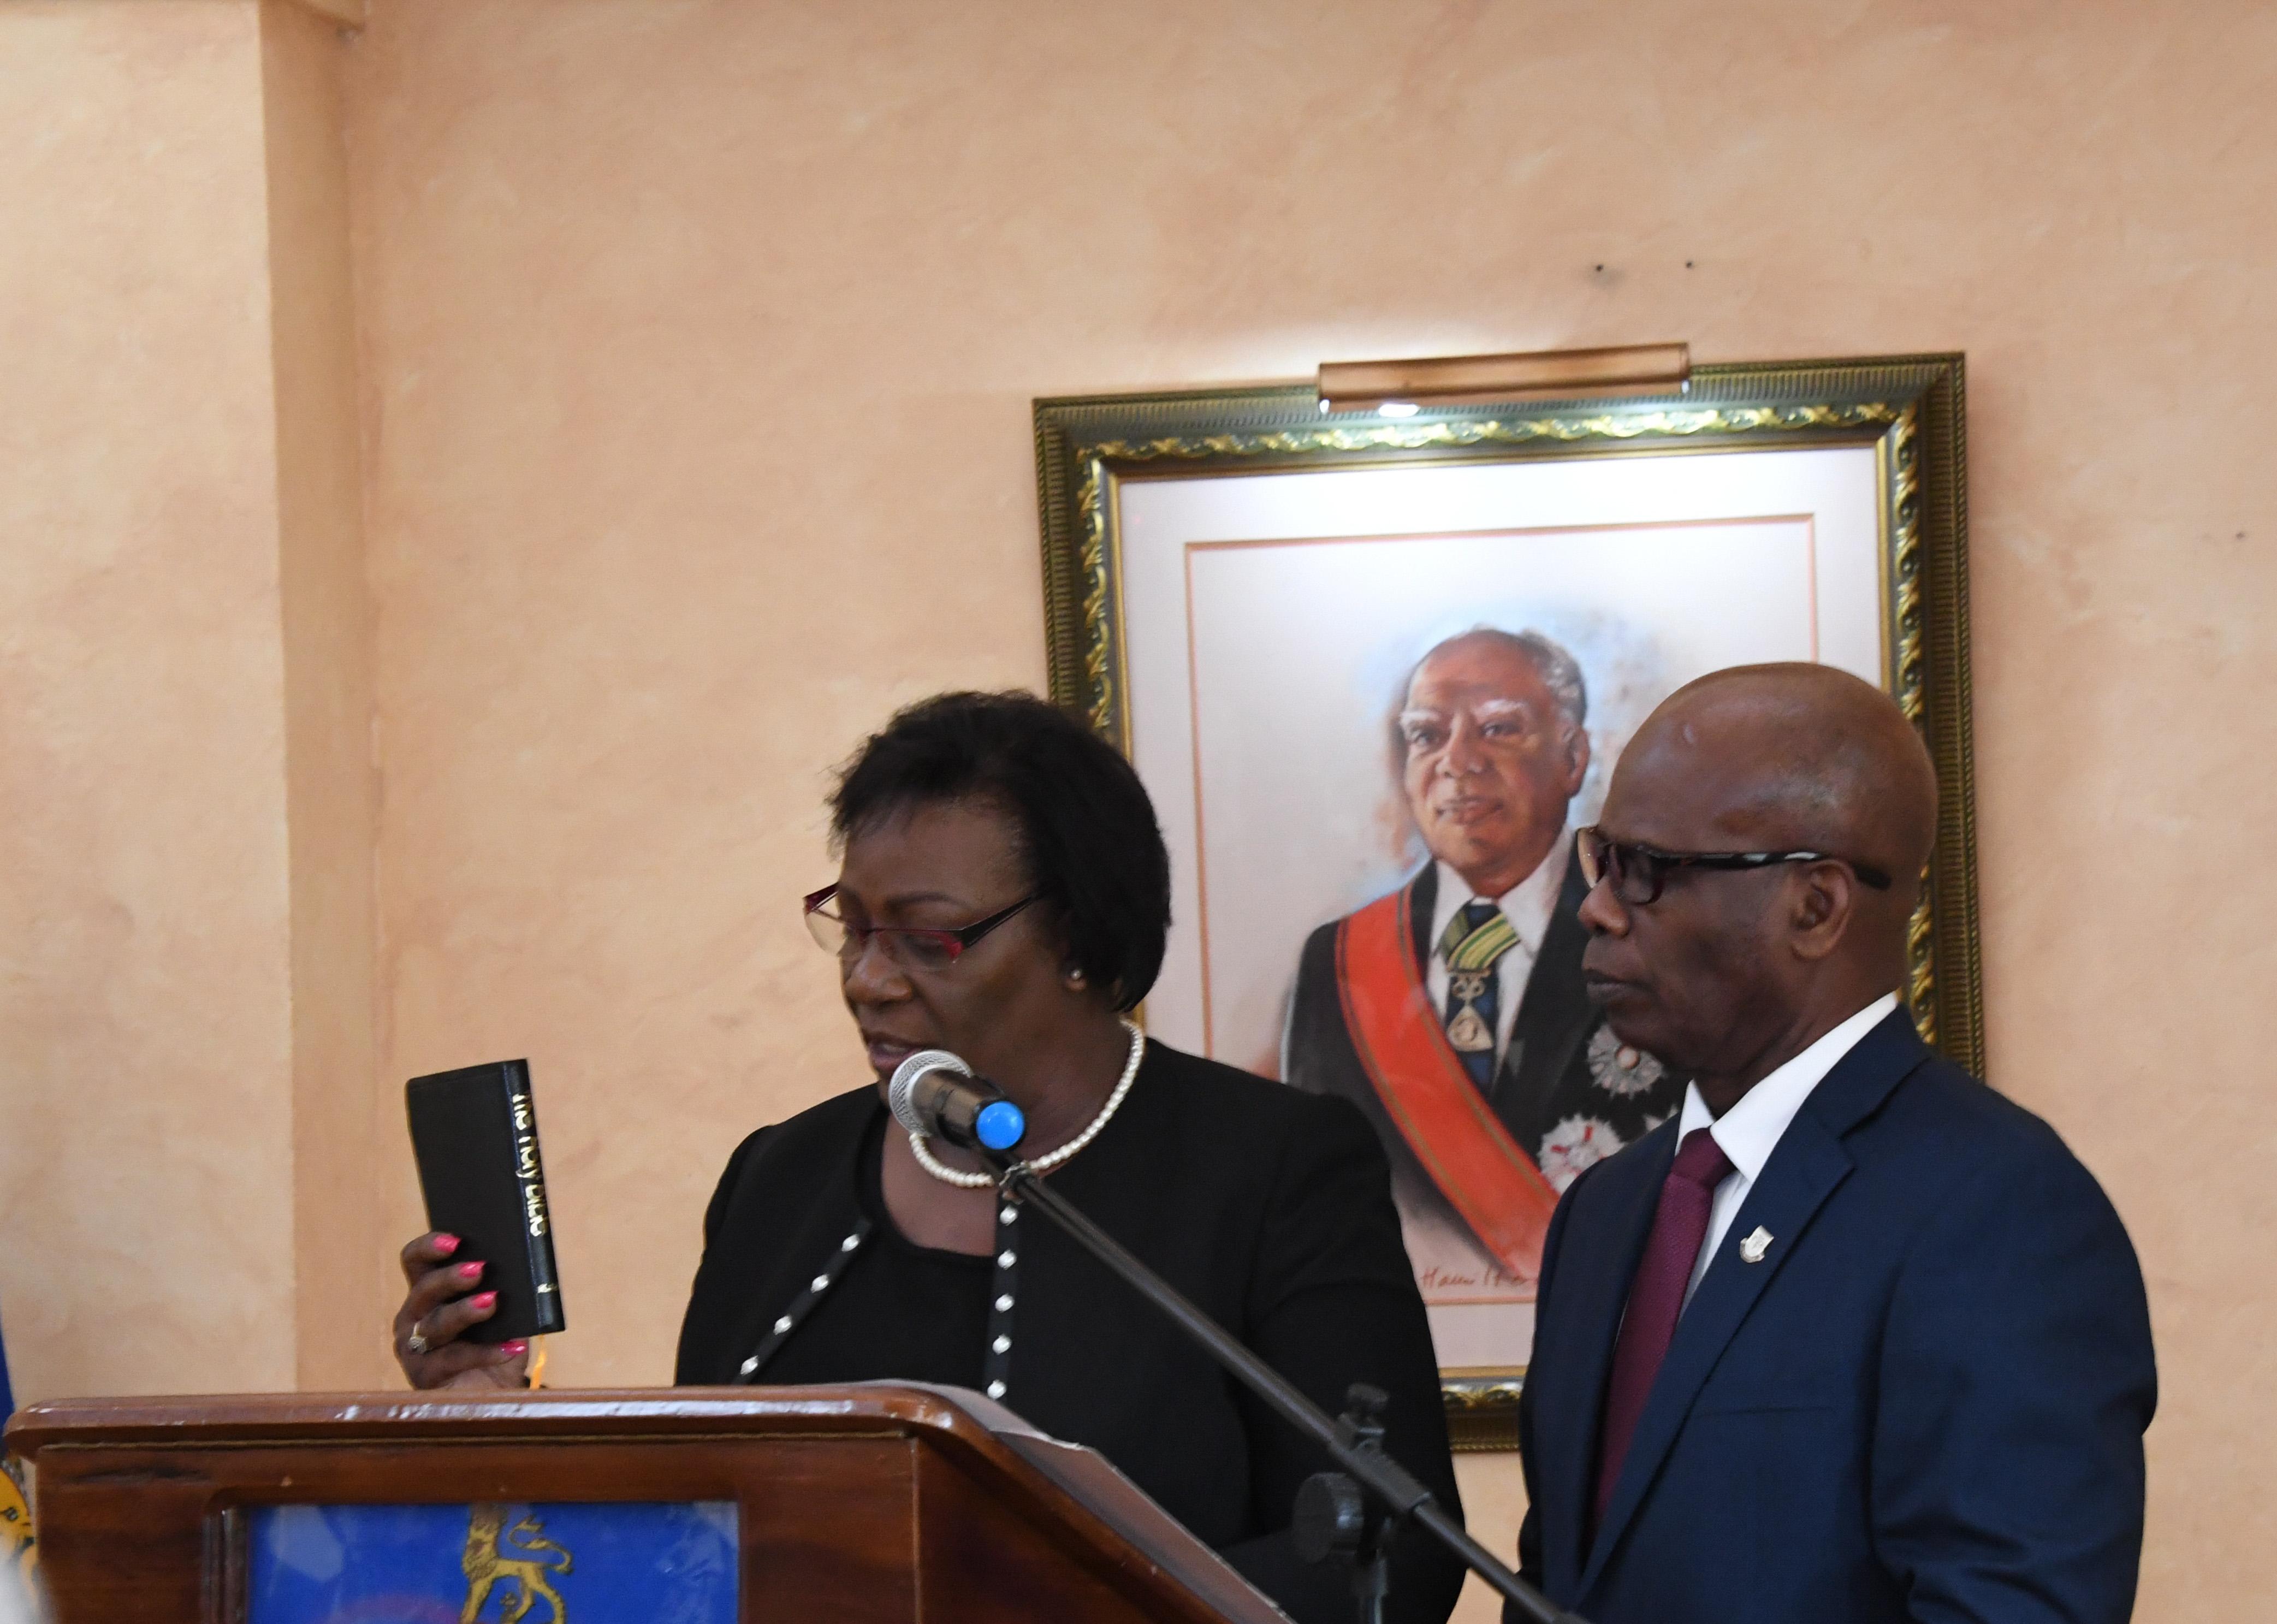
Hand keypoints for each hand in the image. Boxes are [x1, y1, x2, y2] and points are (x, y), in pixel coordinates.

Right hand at [393, 1232, 530, 1389]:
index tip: (454, 1239)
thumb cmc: (494, 1339)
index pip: (415, 1259)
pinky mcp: (423, 1374)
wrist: (492, 1389)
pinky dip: (487, 1352)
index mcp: (428, 1288)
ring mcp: (414, 1346)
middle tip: (479, 1269)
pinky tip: (512, 1347)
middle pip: (425, 1289)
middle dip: (451, 1277)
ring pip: (436, 1324)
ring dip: (465, 1311)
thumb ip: (502, 1286)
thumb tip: (518, 1264)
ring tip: (492, 1302)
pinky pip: (455, 1359)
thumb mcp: (501, 1308)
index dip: (429, 1246)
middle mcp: (414, 1314)